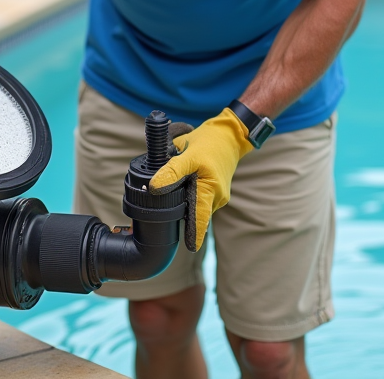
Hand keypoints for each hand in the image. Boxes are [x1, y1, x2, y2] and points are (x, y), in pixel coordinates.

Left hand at [149, 108, 252, 250]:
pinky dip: (192, 196)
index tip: (189, 248)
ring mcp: (217, 196)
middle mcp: (217, 197)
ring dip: (186, 202)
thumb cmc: (209, 142)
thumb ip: (172, 171)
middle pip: (195, 214)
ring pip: (196, 206)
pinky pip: (200, 200)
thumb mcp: (188, 154)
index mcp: (210, 190)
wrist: (228, 135)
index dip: (194, 235)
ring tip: (182, 186)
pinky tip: (188, 184)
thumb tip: (155, 188)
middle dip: (183, 214)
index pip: (200, 219)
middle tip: (169, 207)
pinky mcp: (215, 192)